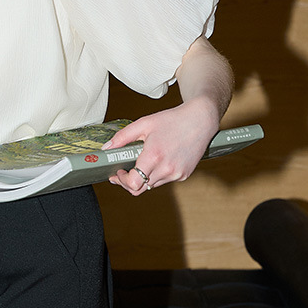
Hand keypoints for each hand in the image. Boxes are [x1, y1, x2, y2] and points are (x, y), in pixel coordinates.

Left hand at [102, 97, 219, 196]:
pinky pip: (165, 180)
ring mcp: (177, 173)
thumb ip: (122, 137)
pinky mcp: (184, 175)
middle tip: (123, 173)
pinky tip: (159, 160)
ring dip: (143, 177)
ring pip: (152, 185)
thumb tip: (106, 148)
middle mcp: (167, 168)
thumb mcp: (144, 123)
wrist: (200, 120)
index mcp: (154, 156)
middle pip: (141, 188)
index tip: (118, 173)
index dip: (122, 181)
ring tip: (142, 162)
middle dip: (129, 182)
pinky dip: (157, 174)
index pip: (134, 183)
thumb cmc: (172, 120)